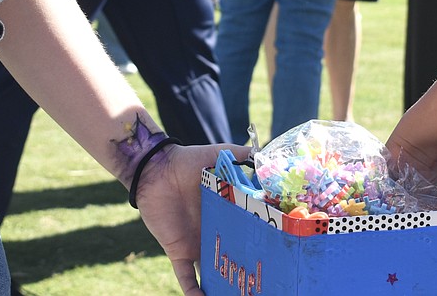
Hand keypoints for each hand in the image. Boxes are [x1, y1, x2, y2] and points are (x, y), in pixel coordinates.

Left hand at [134, 143, 251, 294]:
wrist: (156, 169)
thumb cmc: (189, 160)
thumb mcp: (220, 154)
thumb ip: (243, 156)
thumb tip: (266, 157)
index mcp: (228, 211)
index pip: (248, 230)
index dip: (262, 241)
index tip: (280, 251)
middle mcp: (216, 230)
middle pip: (235, 254)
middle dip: (247, 268)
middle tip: (264, 281)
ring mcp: (198, 243)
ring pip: (215, 271)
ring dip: (225, 285)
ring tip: (241, 294)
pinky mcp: (180, 251)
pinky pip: (186, 277)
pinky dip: (193, 291)